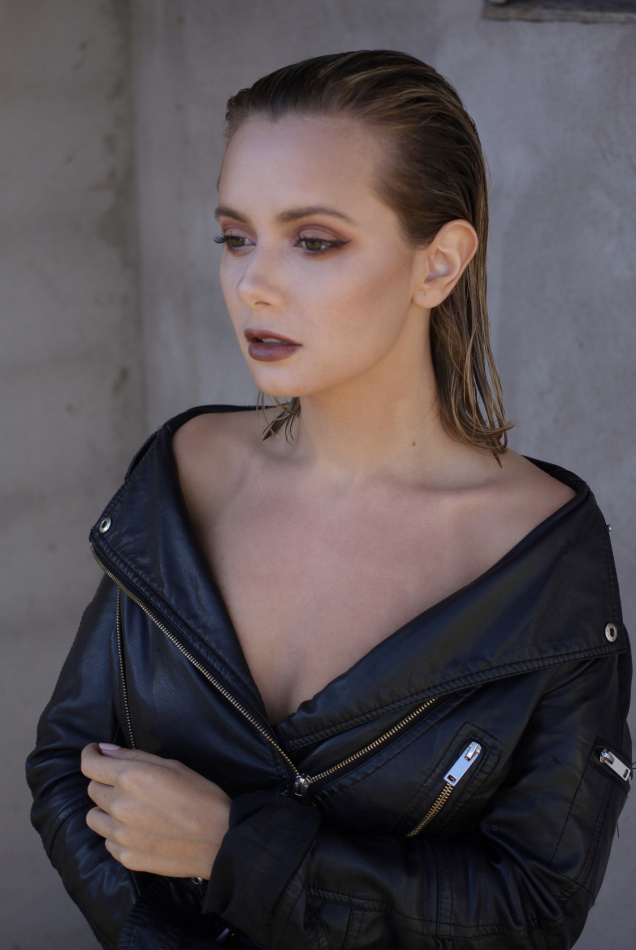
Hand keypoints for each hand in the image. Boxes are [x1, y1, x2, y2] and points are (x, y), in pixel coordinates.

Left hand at [81, 742, 230, 878]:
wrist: (219, 840)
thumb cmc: (202, 796)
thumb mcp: (172, 766)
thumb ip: (134, 757)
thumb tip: (105, 751)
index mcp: (131, 778)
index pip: (90, 765)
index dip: (90, 755)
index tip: (94, 753)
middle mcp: (120, 806)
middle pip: (92, 789)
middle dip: (104, 782)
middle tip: (126, 783)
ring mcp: (120, 836)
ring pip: (94, 817)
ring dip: (106, 809)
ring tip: (130, 808)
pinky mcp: (126, 858)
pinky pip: (108, 841)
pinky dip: (116, 833)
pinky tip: (139, 830)